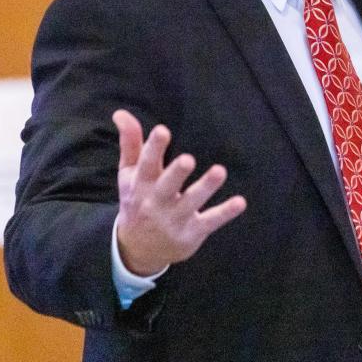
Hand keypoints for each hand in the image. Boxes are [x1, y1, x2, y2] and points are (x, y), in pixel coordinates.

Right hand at [113, 109, 246, 275]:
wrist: (138, 249)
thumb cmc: (137, 201)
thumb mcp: (129, 175)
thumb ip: (130, 143)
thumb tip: (121, 112)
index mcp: (141, 185)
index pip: (146, 165)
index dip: (154, 148)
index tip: (162, 131)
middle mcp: (157, 202)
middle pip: (166, 186)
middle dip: (176, 173)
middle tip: (188, 159)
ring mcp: (175, 218)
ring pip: (191, 202)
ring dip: (206, 187)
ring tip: (220, 171)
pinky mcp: (192, 232)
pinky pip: (210, 221)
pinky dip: (225, 213)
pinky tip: (240, 202)